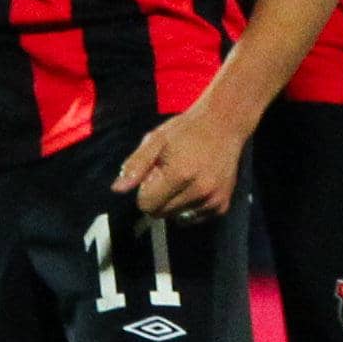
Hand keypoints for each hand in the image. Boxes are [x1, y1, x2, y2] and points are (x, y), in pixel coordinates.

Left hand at [115, 104, 250, 218]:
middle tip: (168, 176)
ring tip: (184, 179)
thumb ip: (136, 165)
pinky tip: (196, 186)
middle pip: (161, 213)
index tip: (154, 174)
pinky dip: (190, 206)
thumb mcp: (156, 140)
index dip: (145, 190)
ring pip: (177, 217)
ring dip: (174, 203)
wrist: (225, 124)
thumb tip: (117, 189)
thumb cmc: (187, 129)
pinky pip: (194, 217)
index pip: (147, 204)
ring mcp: (212, 200)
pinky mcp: (221, 205)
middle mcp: (198, 192)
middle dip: (159, 198)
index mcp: (179, 174)